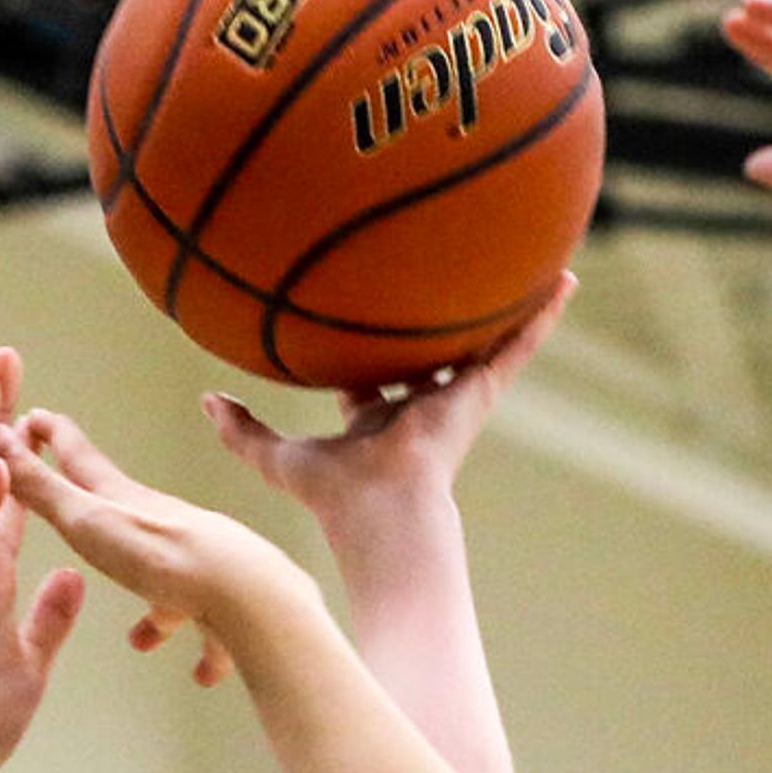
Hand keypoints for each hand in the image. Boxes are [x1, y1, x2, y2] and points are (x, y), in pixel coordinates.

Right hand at [0, 407, 322, 689]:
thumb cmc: (159, 555)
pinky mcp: (221, 610)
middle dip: (100, 515)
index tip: (34, 416)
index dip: (53, 435)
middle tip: (82, 508)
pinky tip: (201, 674)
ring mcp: (195, 569)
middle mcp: (161, 528)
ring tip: (142, 635)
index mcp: (123, 503)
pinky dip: (203, 650)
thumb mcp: (85, 520)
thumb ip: (40, 488)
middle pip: (123, 518)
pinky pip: (207, 632)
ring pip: (168, 584)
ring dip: (154, 608)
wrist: (243, 592)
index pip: (79, 459)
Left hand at [202, 281, 570, 545]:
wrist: (381, 510)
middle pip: (429, 352)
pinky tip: (566, 280)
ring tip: (524, 262)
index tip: (366, 318)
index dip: (366, 349)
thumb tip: (206, 401)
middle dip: (434, 322)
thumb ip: (240, 431)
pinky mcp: (480, 392)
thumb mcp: (275, 458)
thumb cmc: (332, 495)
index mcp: (377, 417)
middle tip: (438, 278)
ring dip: (502, 306)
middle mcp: (419, 404)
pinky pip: (518, 344)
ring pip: (481, 340)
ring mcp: (454, 397)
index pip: (373, 376)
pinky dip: (542, 315)